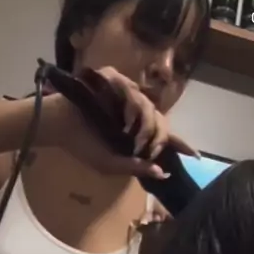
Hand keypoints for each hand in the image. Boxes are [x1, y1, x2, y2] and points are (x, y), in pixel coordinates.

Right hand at [40, 75, 197, 179]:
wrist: (57, 126)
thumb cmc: (82, 144)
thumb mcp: (110, 163)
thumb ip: (136, 167)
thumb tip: (163, 174)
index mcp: (135, 130)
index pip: (163, 135)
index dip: (180, 144)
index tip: (196, 156)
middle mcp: (134, 110)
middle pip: (160, 120)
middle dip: (157, 136)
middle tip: (148, 147)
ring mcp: (125, 93)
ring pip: (148, 105)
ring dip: (144, 123)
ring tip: (130, 134)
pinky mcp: (113, 79)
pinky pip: (132, 90)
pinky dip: (131, 103)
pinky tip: (123, 117)